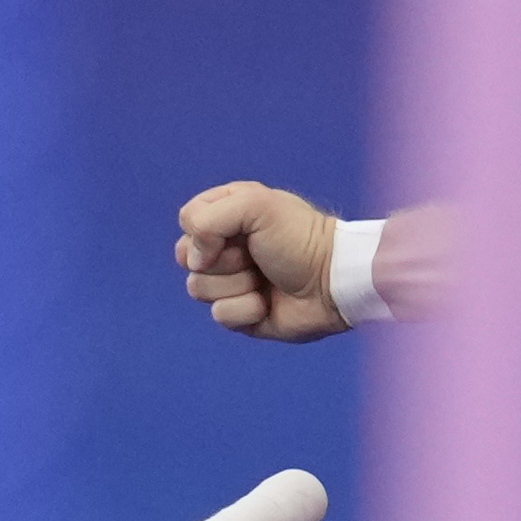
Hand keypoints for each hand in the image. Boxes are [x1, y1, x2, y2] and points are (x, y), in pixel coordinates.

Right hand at [175, 180, 348, 340]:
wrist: (333, 283)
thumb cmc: (299, 238)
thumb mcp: (255, 205)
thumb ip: (208, 217)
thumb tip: (194, 259)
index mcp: (229, 213)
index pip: (188, 219)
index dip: (204, 231)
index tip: (238, 232)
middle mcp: (226, 246)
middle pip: (187, 257)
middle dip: (221, 260)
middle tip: (254, 256)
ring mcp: (231, 281)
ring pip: (199, 288)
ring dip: (237, 285)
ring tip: (265, 279)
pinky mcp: (239, 313)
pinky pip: (219, 315)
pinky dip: (246, 310)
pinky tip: (268, 303)